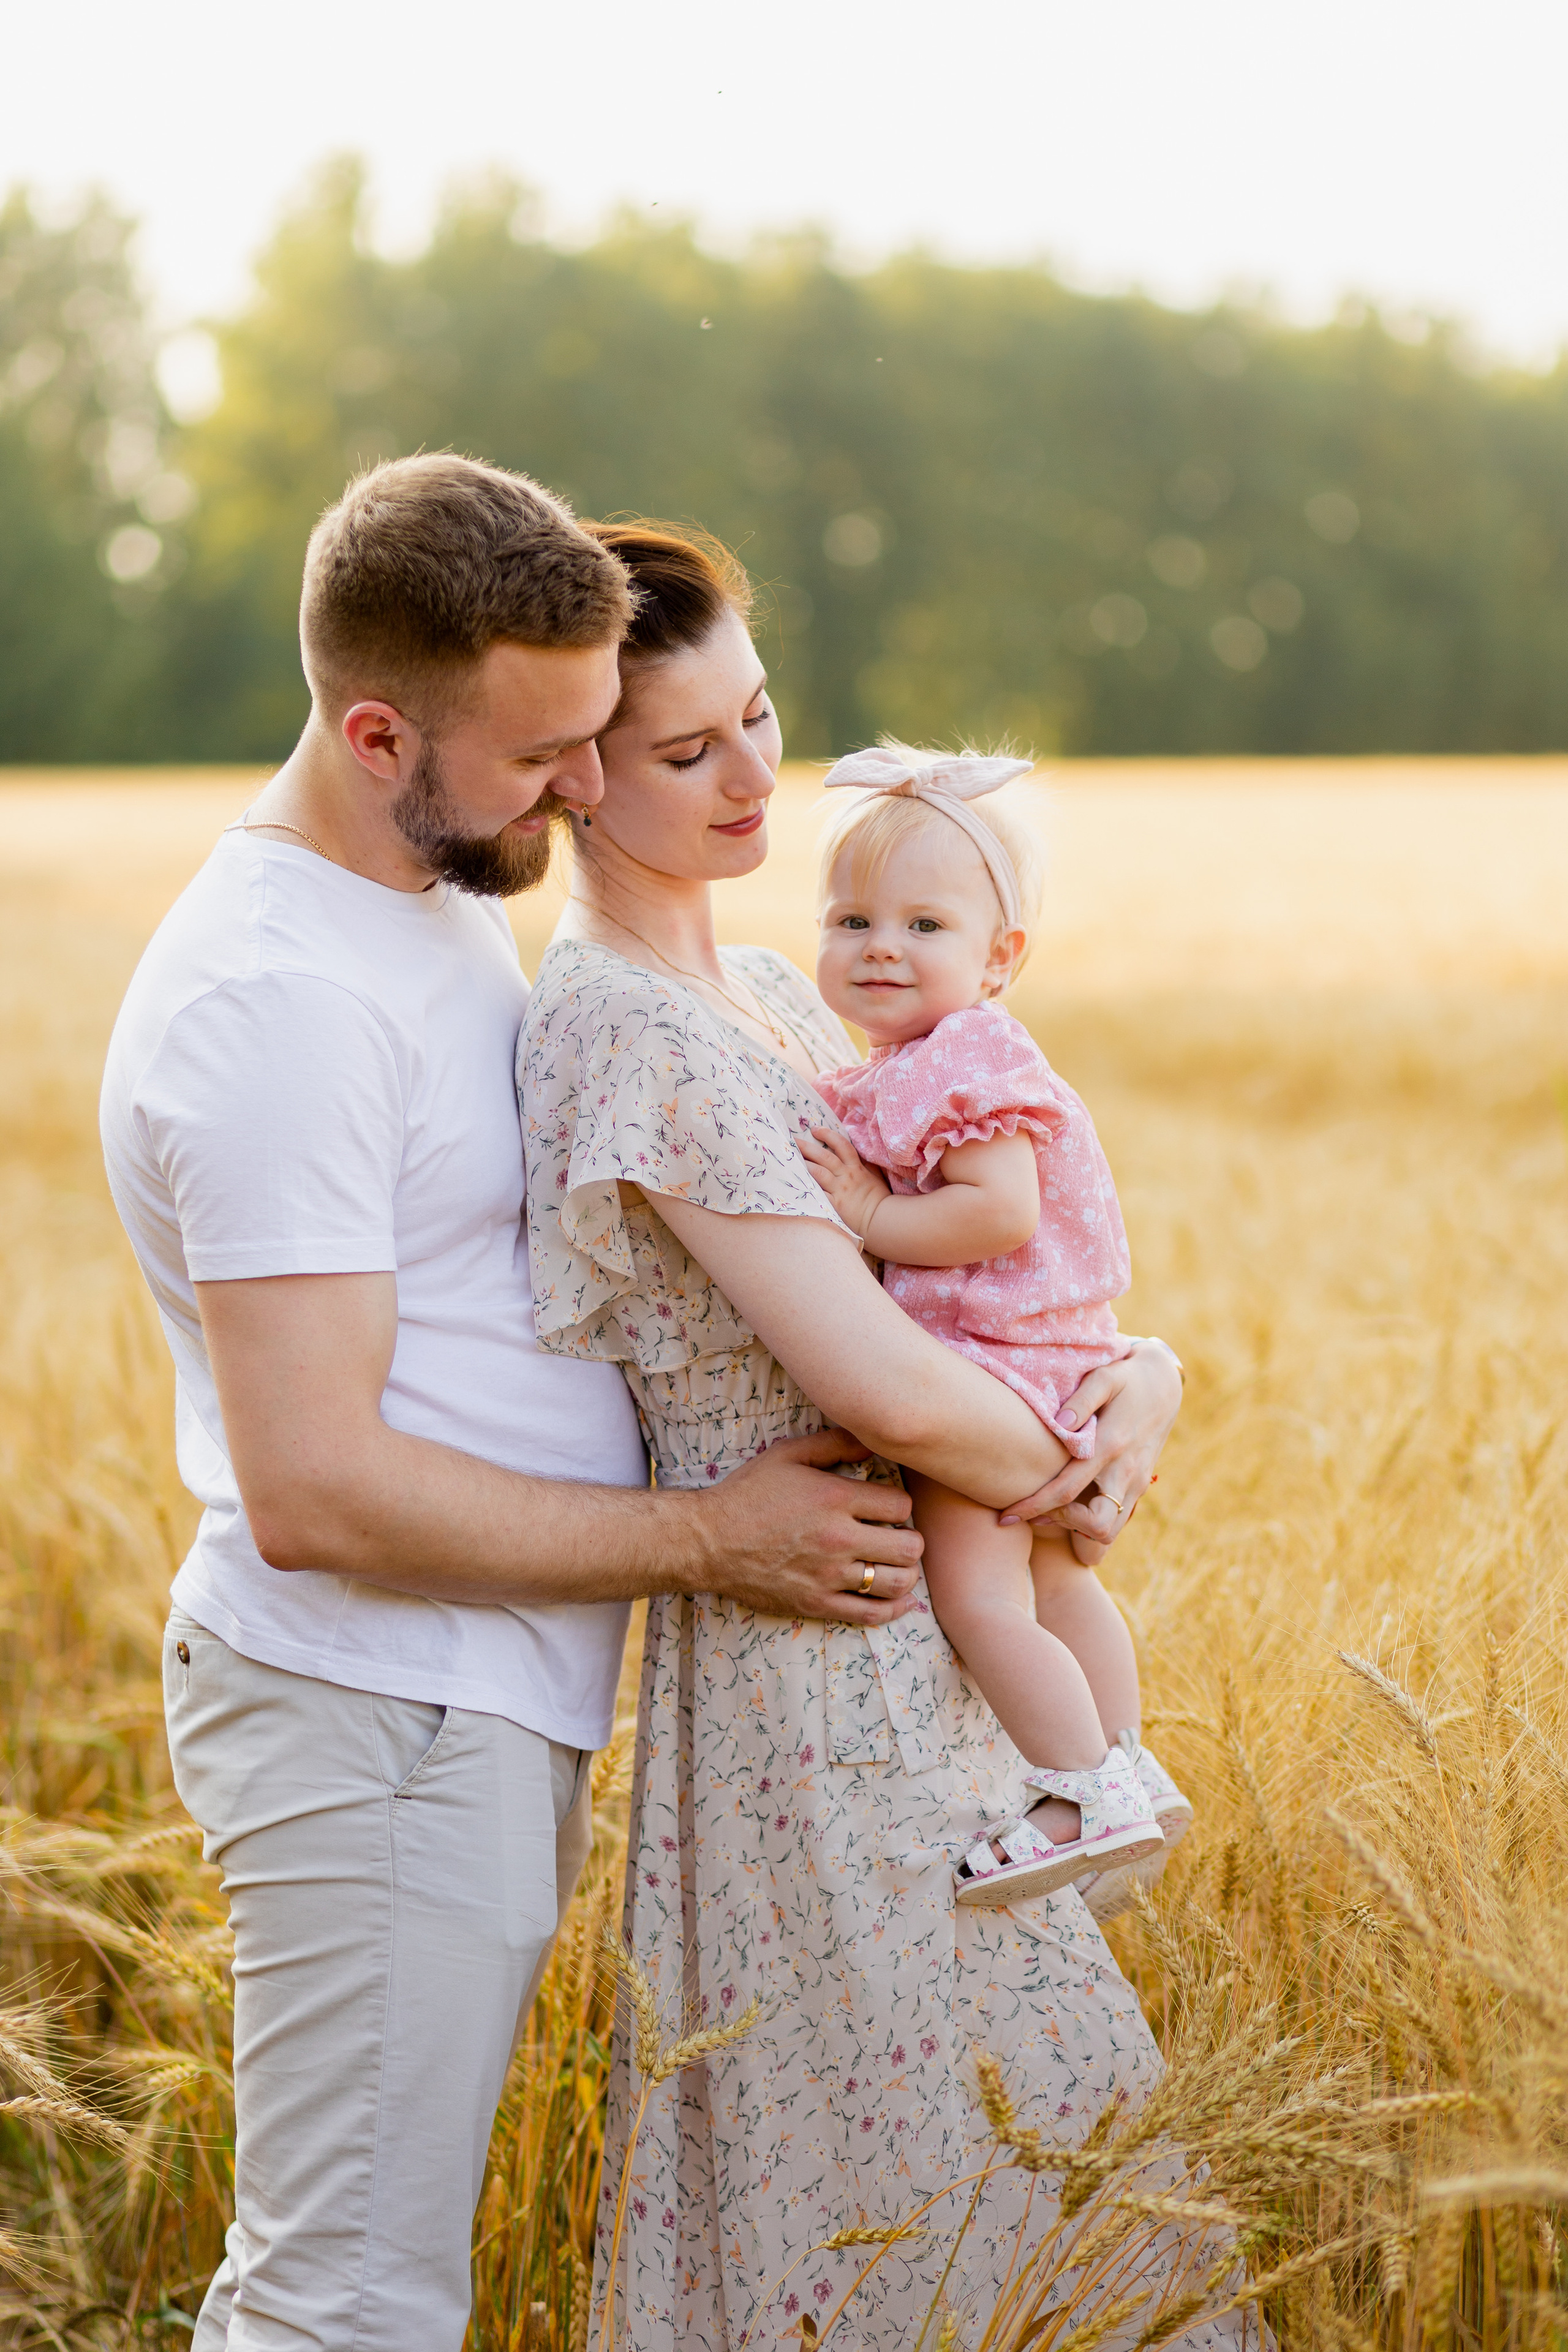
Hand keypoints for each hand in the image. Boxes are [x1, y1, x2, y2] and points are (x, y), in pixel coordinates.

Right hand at [696, 1427, 923, 1623]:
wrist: (708, 1541)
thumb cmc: (748, 1493)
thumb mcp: (788, 1454)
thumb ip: (834, 1444)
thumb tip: (873, 1443)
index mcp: (835, 1499)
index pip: (901, 1506)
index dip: (900, 1506)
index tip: (889, 1508)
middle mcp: (839, 1539)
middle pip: (908, 1547)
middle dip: (910, 1540)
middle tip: (898, 1537)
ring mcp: (829, 1575)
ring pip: (896, 1582)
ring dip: (905, 1573)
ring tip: (896, 1565)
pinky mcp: (817, 1603)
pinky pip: (870, 1614)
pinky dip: (895, 1609)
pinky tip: (902, 1600)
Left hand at [798, 1128, 891, 1244]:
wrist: (882, 1219)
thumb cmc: (878, 1198)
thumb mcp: (875, 1175)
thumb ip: (864, 1163)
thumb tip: (856, 1152)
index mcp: (856, 1167)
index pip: (841, 1145)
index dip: (827, 1134)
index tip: (815, 1129)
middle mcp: (846, 1176)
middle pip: (823, 1157)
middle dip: (806, 1146)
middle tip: (791, 1140)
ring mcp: (839, 1190)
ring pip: (817, 1173)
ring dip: (803, 1164)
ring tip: (789, 1158)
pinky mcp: (835, 1205)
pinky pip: (818, 1194)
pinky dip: (806, 1188)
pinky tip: (795, 1183)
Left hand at [998, 1339, 1181, 1542]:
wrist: (1164, 1384)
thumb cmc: (1126, 1377)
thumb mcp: (1105, 1376)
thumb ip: (1082, 1400)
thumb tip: (1059, 1424)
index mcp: (1111, 1445)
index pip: (1066, 1490)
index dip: (1033, 1506)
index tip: (1006, 1515)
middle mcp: (1127, 1471)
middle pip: (1096, 1525)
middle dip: (1062, 1524)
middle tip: (1037, 1510)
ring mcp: (1137, 1482)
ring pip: (1110, 1530)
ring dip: (1079, 1527)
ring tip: (1051, 1508)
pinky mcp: (1140, 1485)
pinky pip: (1117, 1519)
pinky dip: (1093, 1521)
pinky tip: (1072, 1503)